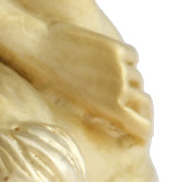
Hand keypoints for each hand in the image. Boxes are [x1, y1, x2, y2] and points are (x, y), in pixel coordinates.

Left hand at [33, 21, 152, 143]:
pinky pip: (134, 57)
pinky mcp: (116, 47)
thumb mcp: (68, 107)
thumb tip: (107, 119)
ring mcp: (120, 67)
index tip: (132, 133)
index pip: (144, 128)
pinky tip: (114, 63)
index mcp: (109, 109)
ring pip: (138, 78)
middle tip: (126, 107)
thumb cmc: (43, 82)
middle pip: (145, 102)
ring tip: (110, 82)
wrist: (35, 47)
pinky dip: (128, 62)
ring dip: (130, 82)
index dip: (144, 133)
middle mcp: (120, 89)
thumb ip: (94, 113)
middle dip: (138, 107)